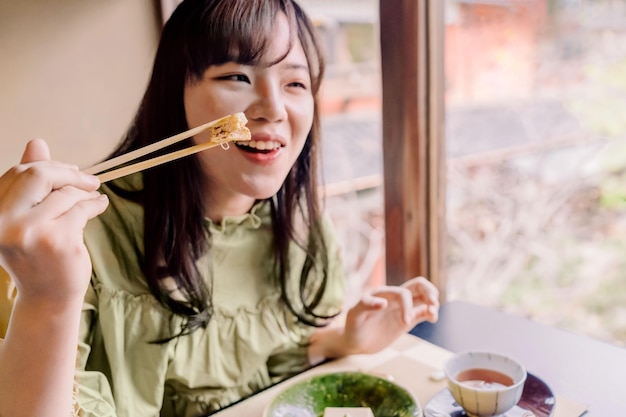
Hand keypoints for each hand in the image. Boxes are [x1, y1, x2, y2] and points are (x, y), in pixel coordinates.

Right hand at [0, 139, 107, 304]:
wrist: (46, 296)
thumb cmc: (36, 254)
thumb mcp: (26, 217)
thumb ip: (30, 182)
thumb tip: (37, 142)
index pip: (17, 174)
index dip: (47, 168)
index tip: (69, 171)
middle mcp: (1, 221)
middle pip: (38, 175)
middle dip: (68, 173)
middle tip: (89, 179)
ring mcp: (28, 231)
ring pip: (65, 193)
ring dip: (85, 193)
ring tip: (95, 197)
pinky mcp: (56, 239)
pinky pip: (81, 208)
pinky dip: (94, 205)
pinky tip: (100, 205)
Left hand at [342, 276, 438, 354]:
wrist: (355, 341)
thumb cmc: (352, 325)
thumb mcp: (354, 315)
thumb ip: (366, 305)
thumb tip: (384, 302)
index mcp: (383, 293)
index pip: (403, 293)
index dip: (407, 305)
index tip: (406, 322)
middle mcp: (394, 298)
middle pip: (418, 286)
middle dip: (429, 291)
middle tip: (433, 303)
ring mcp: (402, 309)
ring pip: (423, 298)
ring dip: (432, 302)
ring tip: (433, 314)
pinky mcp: (406, 321)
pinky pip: (422, 313)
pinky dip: (430, 313)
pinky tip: (432, 318)